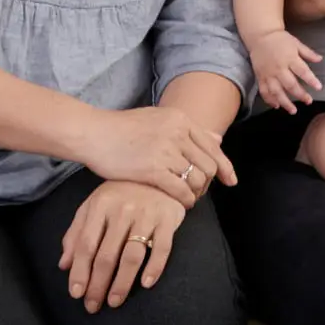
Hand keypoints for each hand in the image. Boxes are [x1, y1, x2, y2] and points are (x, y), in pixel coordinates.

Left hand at [59, 180, 183, 312]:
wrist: (160, 171)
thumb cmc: (123, 191)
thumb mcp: (95, 205)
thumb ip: (77, 232)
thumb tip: (64, 265)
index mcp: (101, 205)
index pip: (87, 244)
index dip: (80, 271)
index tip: (76, 293)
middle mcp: (123, 209)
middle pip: (107, 254)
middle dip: (98, 284)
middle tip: (93, 305)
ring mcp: (147, 213)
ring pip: (132, 255)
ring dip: (122, 282)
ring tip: (114, 300)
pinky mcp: (168, 218)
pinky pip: (163, 247)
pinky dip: (155, 267)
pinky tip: (145, 283)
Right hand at [80, 105, 234, 205]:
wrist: (94, 132)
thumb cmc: (124, 128)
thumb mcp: (160, 119)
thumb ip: (188, 130)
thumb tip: (217, 138)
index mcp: (180, 119)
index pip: (213, 146)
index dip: (225, 166)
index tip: (230, 180)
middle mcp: (177, 132)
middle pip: (208, 164)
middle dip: (208, 182)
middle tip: (200, 193)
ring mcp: (165, 150)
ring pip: (196, 179)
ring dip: (196, 193)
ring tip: (189, 199)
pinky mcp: (152, 168)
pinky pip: (180, 189)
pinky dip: (185, 200)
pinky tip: (182, 205)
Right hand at [249, 29, 322, 113]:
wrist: (260, 36)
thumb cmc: (280, 39)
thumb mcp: (296, 43)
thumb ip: (308, 53)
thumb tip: (320, 59)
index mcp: (290, 58)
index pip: (302, 71)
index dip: (311, 80)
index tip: (319, 87)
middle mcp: (279, 68)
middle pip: (290, 84)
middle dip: (300, 94)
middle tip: (308, 101)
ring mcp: (269, 74)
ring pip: (277, 91)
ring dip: (285, 102)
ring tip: (293, 110)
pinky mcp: (260, 77)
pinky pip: (264, 91)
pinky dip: (269, 100)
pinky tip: (276, 106)